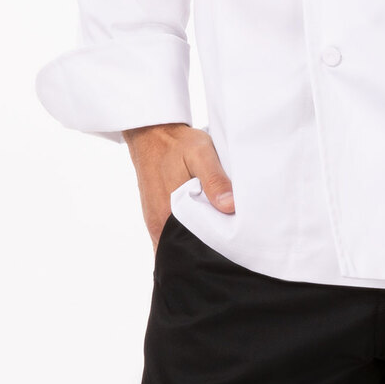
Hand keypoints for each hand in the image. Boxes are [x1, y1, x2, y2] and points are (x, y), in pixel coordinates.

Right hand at [123, 122, 234, 249]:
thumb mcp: (201, 153)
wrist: (151, 134)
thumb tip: (229, 207)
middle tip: (230, 236)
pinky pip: (172, 235)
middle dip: (208, 247)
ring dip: (198, 238)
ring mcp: (156, 223)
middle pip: (187, 248)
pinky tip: (202, 219)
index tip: (234, 243)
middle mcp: (159, 226)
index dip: (215, 248)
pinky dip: (187, 232)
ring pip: (180, 242)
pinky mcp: (155, 218)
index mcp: (169, 215)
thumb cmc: (177, 143)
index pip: (194, 249)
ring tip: (218, 227)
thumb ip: (214, 180)